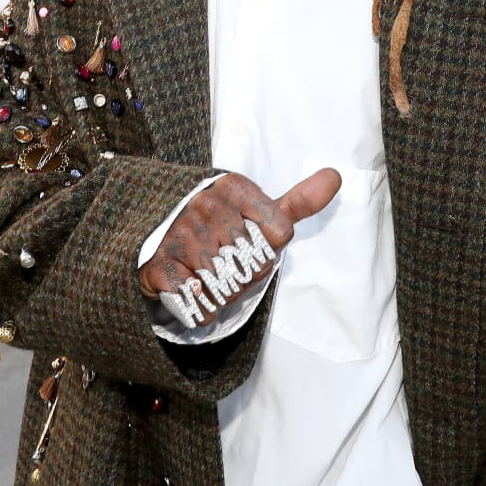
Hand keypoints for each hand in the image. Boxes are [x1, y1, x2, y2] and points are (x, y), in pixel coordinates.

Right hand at [138, 169, 341, 301]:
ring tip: (204, 275)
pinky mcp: (160, 266)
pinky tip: (189, 288)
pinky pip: (202, 306)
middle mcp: (205, 204)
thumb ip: (295, 202)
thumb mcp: (253, 209)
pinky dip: (200, 308)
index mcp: (232, 186)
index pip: (279, 233)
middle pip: (256, 265)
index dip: (267, 250)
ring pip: (230, 288)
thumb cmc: (212, 227)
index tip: (245, 243)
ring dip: (222, 293)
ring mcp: (180, 234)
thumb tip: (335, 176)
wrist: (149, 236)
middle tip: (221, 264)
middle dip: (244, 276)